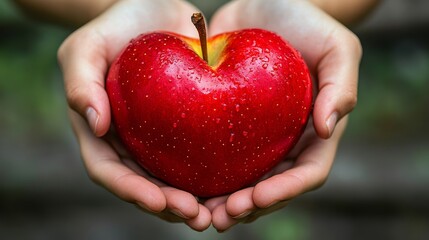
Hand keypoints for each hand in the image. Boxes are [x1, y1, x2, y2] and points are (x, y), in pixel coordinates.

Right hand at [58, 0, 210, 230]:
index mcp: (103, 133)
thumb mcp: (86, 47)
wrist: (152, 9)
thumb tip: (95, 126)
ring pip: (175, 179)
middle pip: (146, 186)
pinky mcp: (188, 126)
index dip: (133, 192)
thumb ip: (81, 83)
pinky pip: (200, 154)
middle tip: (199, 217)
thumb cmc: (113, 27)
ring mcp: (160, 137)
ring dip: (195, 201)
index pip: (111, 172)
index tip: (160, 202)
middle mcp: (131, 142)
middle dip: (170, 206)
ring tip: (220, 212)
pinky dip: (214, 174)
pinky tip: (238, 183)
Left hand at [206, 0, 360, 230]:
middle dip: (249, 207)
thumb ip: (341, 85)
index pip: (306, 173)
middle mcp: (285, 141)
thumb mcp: (337, 46)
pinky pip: (217, 155)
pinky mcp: (228, 124)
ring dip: (223, 201)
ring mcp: (257, 136)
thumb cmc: (306, 22)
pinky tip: (182, 183)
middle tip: (220, 216)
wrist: (264, 3)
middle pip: (271, 187)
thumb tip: (328, 128)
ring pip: (242, 180)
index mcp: (314, 132)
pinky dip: (203, 174)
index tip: (255, 198)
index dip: (283, 192)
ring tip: (199, 211)